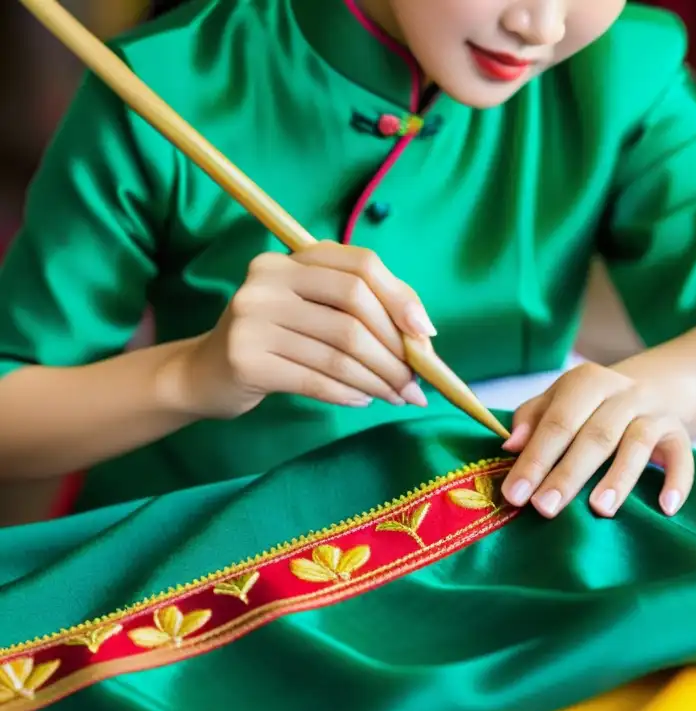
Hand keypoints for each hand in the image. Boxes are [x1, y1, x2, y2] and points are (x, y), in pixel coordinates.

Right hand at [177, 242, 433, 418]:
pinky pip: (316, 378)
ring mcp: (253, 318)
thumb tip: (421, 337)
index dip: (400, 298)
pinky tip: (362, 401)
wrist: (205, 373)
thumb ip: (359, 311)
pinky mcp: (246, 359)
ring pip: (340, 349)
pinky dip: (348, 393)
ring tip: (398, 397)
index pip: (360, 266)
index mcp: (291, 260)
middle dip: (394, 348)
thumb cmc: (275, 340)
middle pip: (354, 306)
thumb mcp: (311, 311)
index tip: (425, 335)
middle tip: (415, 381)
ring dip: (379, 379)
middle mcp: (268, 280)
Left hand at [500, 363, 693, 518]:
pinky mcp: (679, 434)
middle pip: (596, 435)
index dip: (535, 458)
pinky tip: (665, 508)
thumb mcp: (559, 401)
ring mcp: (654, 413)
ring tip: (599, 510)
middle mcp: (623, 394)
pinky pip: (683, 457)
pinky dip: (677, 482)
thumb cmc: (590, 406)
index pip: (558, 421)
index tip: (514, 494)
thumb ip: (533, 419)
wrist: (651, 389)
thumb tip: (511, 446)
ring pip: (637, 444)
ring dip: (618, 478)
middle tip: (545, 508)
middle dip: (568, 474)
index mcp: (587, 382)